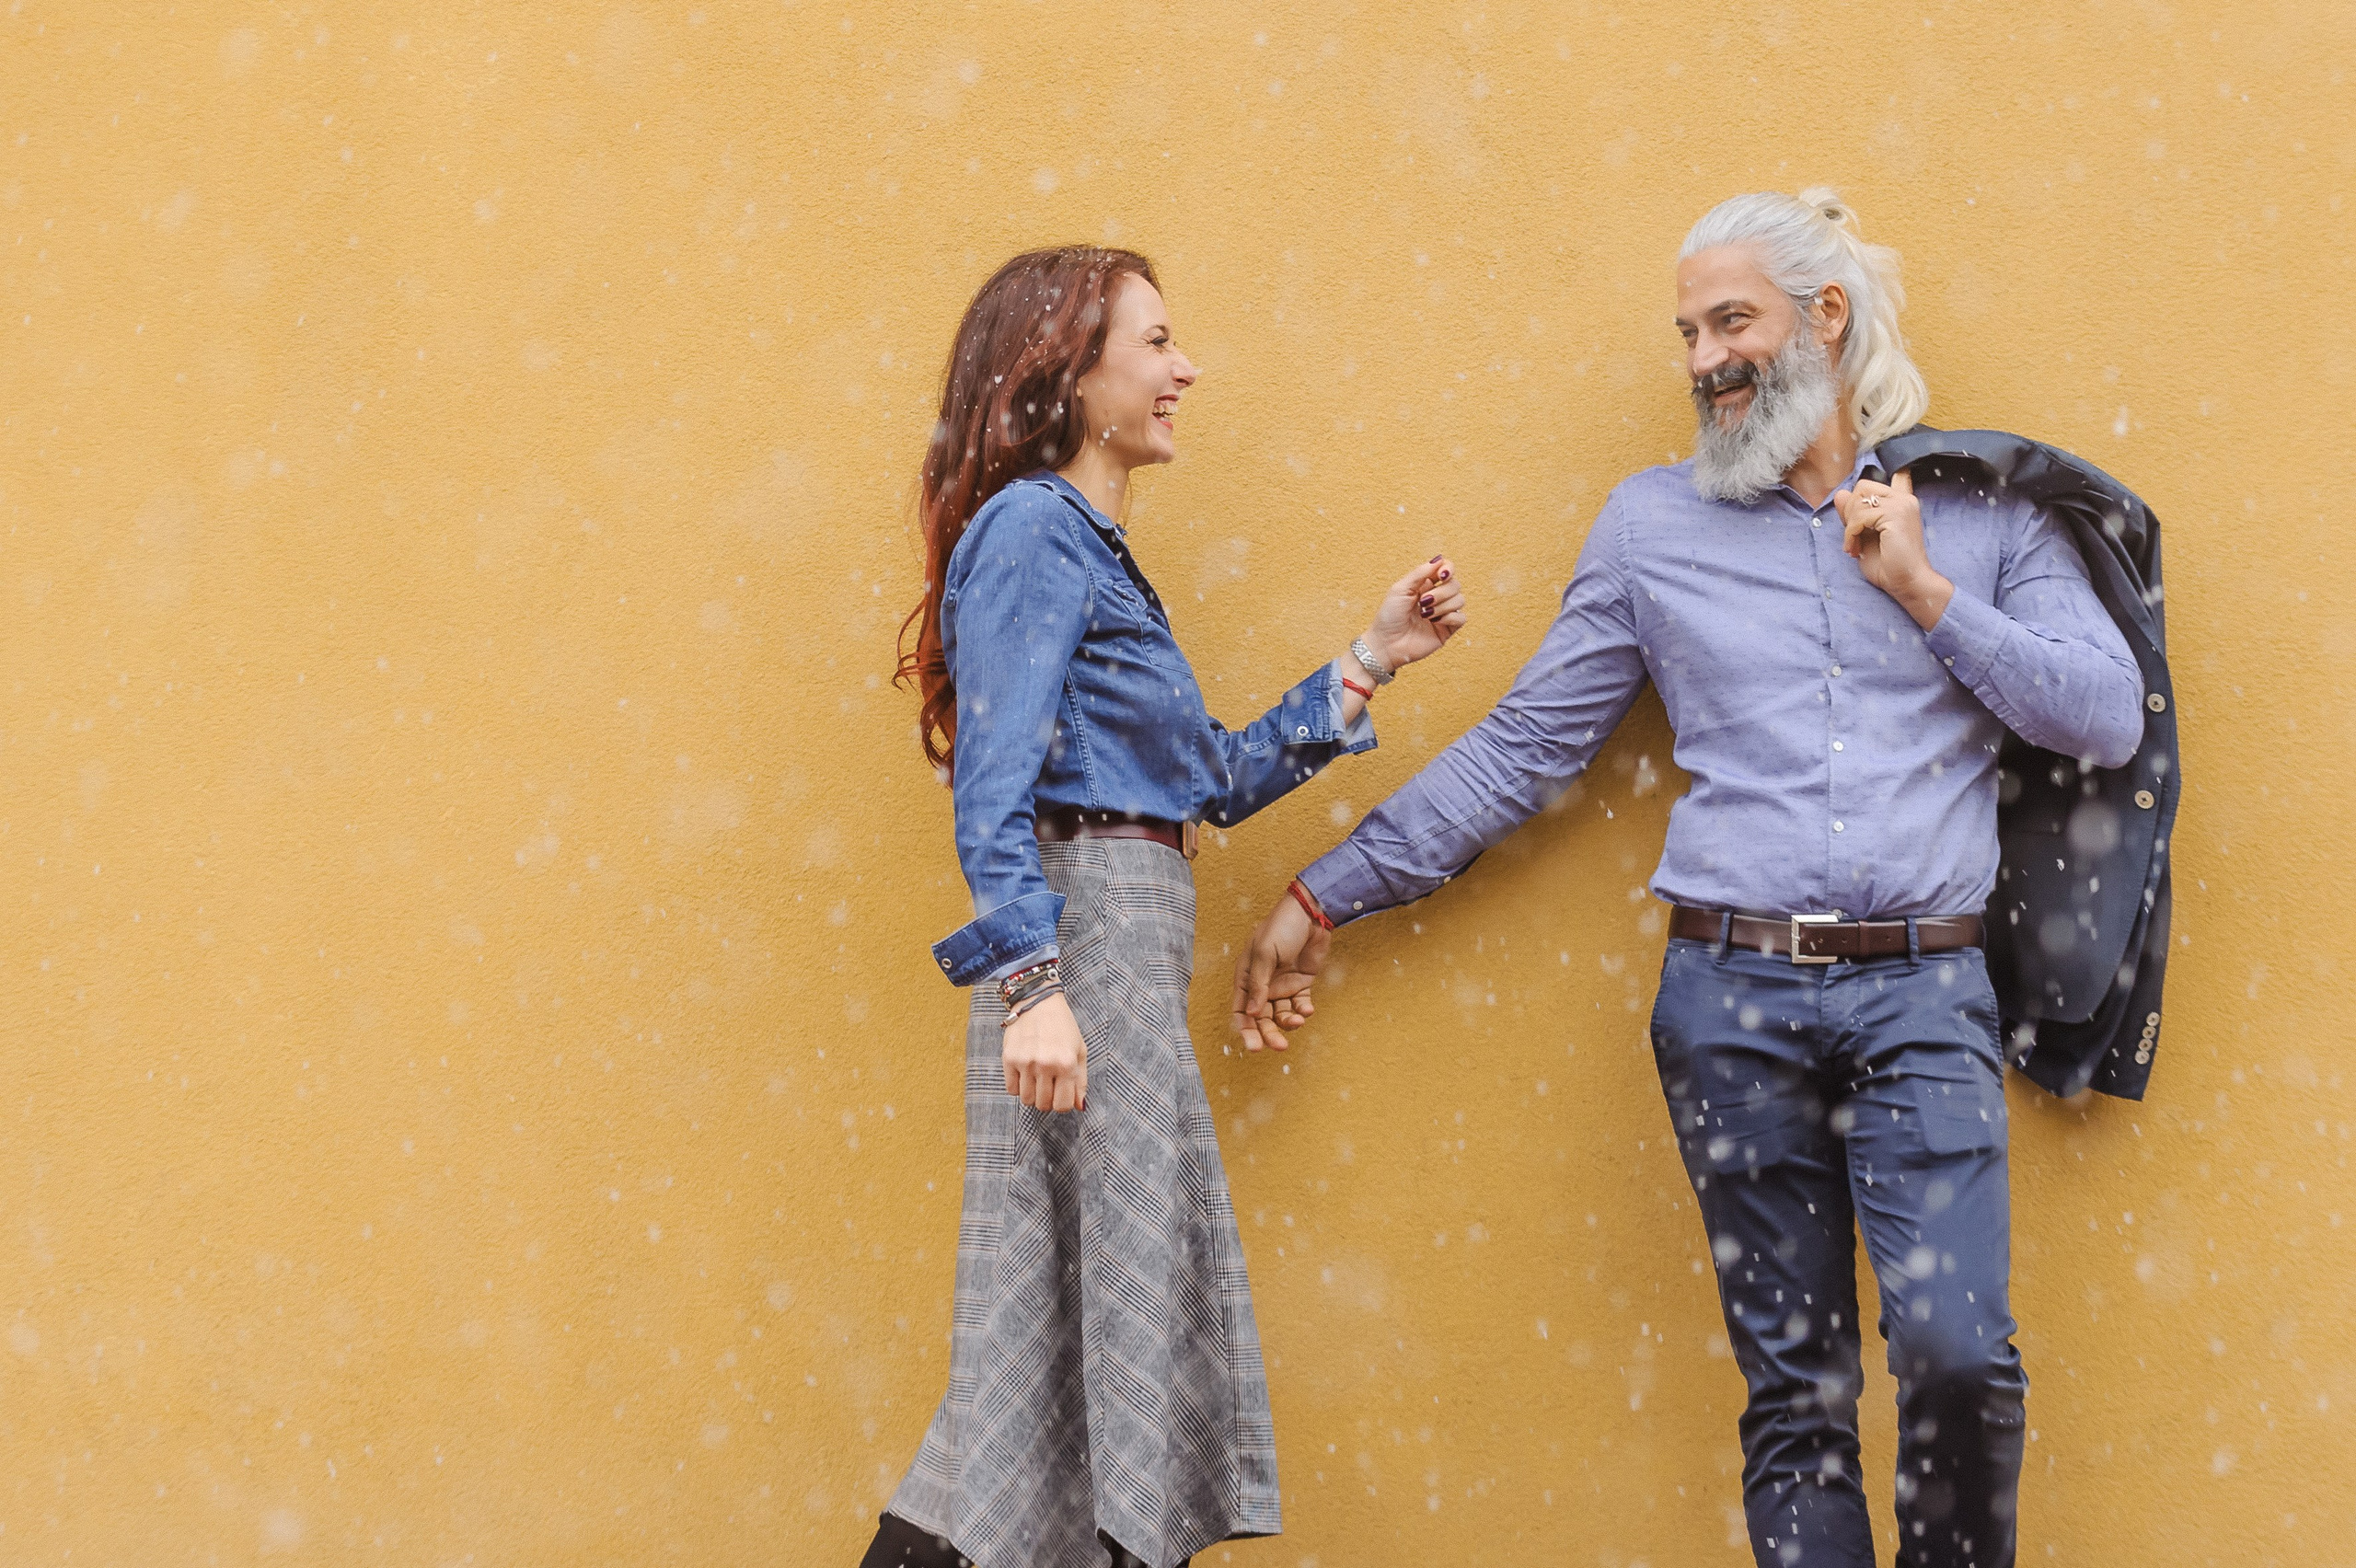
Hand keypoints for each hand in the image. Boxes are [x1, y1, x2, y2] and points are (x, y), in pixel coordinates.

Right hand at [1002, 991, 1087, 1112]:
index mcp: (1066, 1064)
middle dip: (1048, 1100)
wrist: (1038, 1002)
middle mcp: (1045, 1065)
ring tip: (1036, 1080)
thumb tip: (1080, 1107)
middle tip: (1049, 1086)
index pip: (1063, 1105)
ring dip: (1032, 1094)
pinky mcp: (1009, 1059)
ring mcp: (1026, 1062)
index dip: (1063, 1104)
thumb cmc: (1063, 1026)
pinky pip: (1011, 1089)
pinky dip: (1018, 1087)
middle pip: (1043, 1105)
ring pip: (1027, 1100)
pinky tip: (1025, 1074)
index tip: (1061, 1095)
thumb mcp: (1079, 1050)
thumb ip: (1081, 1081)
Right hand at [1231, 892, 1331, 1051]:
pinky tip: (1307, 1010)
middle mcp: (1261, 985)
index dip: (1245, 1030)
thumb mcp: (1265, 953)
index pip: (1241, 1010)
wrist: (1311, 913)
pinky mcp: (1300, 984)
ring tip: (1298, 1021)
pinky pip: (1299, 1005)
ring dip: (1288, 1023)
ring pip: (1281, 1015)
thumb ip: (1258, 984)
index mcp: (1245, 977)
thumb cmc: (1282, 926)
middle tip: (1279, 1046)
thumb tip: (1252, 1012)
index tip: (1254, 1046)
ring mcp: (1281, 985)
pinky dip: (1303, 1011)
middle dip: (1268, 1034)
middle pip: (1261, 1018)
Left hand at [1364, 555, 1468, 671]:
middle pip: (1455, 585)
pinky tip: (1435, 622)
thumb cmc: (1389, 616)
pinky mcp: (1447, 629)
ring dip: (1443, 606)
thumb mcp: (1400, 589)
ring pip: (1460, 600)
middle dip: (1441, 592)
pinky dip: (1450, 617)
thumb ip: (1420, 573)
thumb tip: (1439, 559)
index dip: (1448, 569)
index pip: (1447, 569)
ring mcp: (1443, 613)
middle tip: (1423, 602)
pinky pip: (1461, 618)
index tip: (1441, 575)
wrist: (1386, 644)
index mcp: (1425, 585)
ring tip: (1425, 614)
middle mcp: (1437, 597)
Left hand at [1832, 469, 1952, 630]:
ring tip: (1853, 546)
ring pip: (1858, 500)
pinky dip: (1850, 534)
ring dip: (1849, 526)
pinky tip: (1854, 550)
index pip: (1883, 476)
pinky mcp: (1896, 515)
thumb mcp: (1863, 535)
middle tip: (1852, 536)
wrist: (1907, 583)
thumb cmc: (1889, 564)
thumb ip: (1853, 515)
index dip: (1866, 491)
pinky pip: (1859, 517)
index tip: (1861, 516)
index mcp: (1900, 501)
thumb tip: (1839, 493)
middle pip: (1862, 487)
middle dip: (1850, 510)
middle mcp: (1904, 499)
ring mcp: (1901, 505)